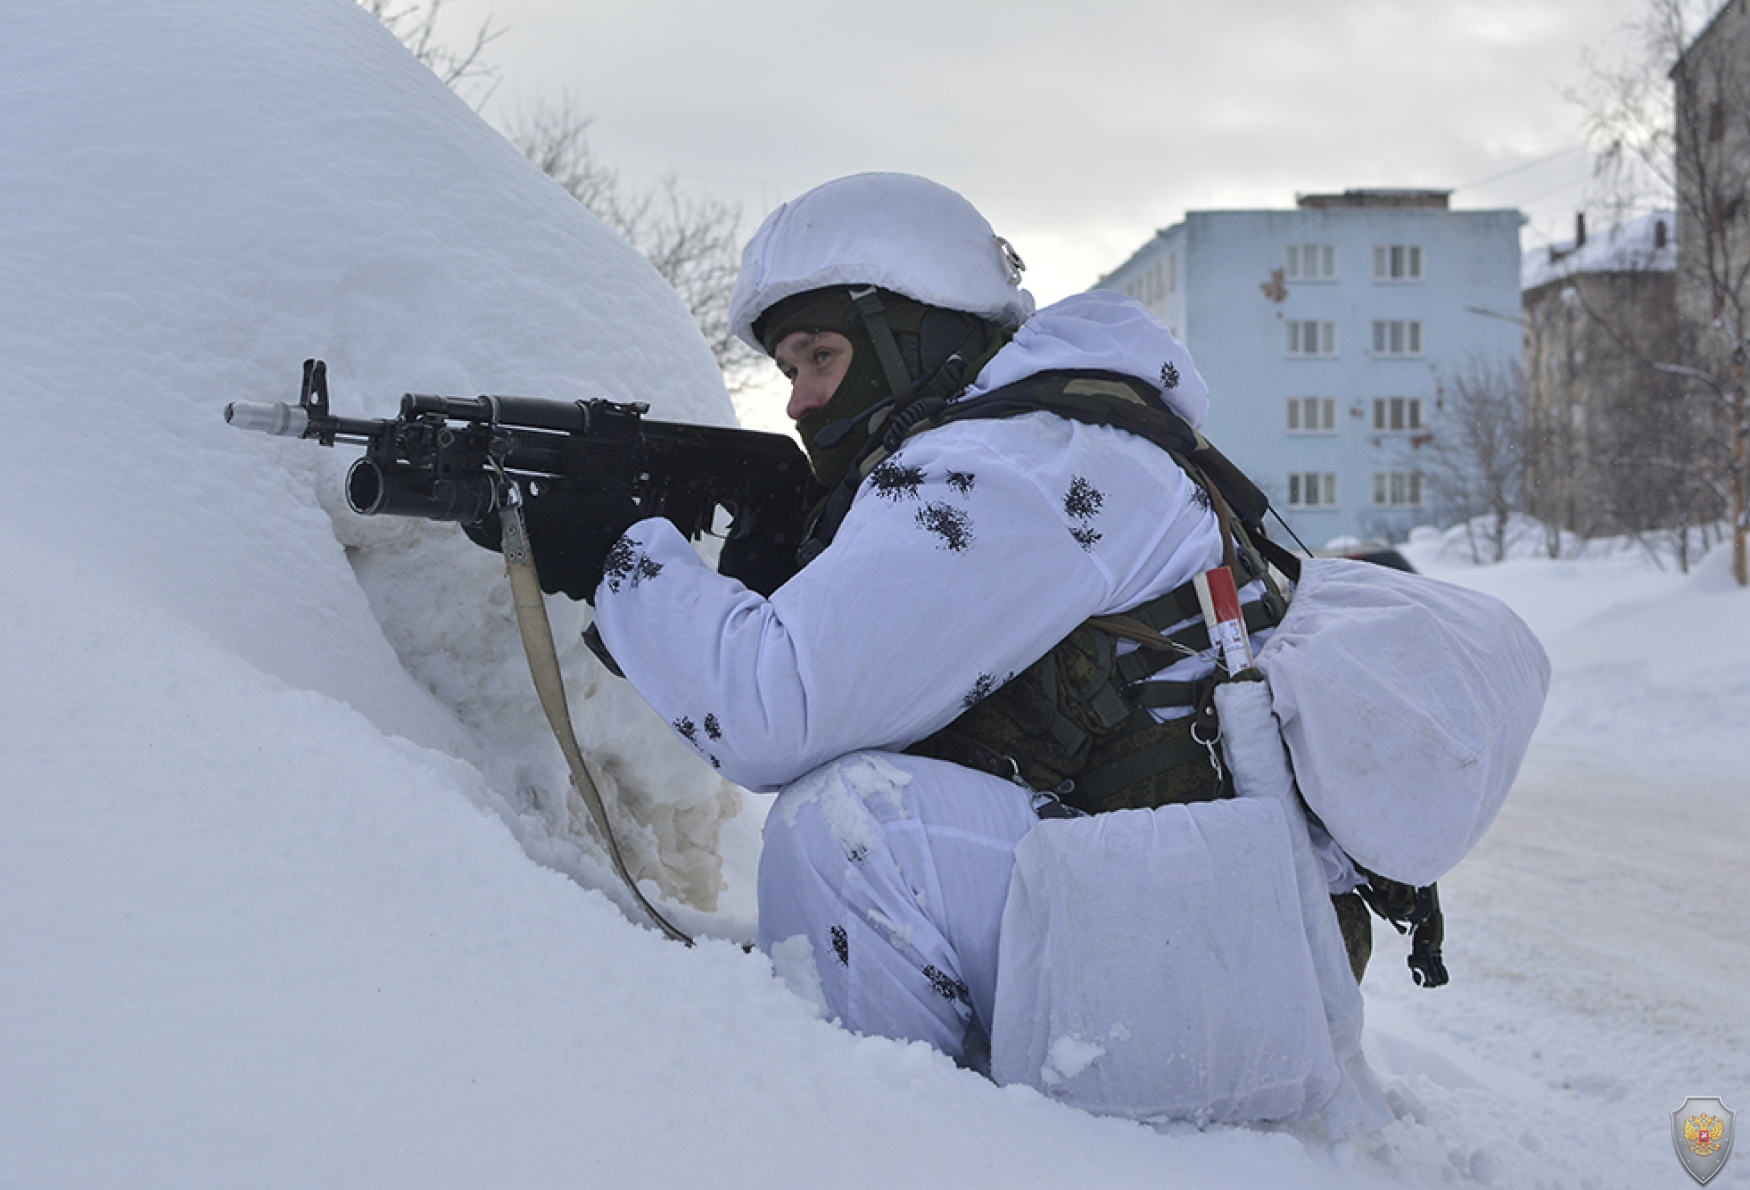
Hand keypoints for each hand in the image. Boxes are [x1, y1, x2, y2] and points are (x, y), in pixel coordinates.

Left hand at [461, 464, 639, 602]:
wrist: (635, 568)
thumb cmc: (618, 527)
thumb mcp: (602, 486)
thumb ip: (578, 465)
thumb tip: (567, 448)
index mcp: (543, 518)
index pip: (499, 513)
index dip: (497, 505)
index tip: (498, 500)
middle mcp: (538, 546)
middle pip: (509, 534)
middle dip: (518, 522)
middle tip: (533, 513)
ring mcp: (546, 570)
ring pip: (528, 552)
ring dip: (537, 540)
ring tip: (562, 531)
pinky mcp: (558, 585)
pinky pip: (546, 570)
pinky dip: (553, 559)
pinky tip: (573, 549)